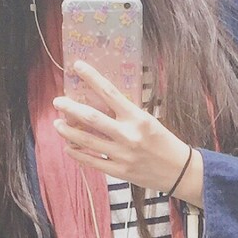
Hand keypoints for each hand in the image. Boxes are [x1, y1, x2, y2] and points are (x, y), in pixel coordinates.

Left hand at [53, 62, 191, 194]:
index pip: (109, 92)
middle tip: (58, 102)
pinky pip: (92, 161)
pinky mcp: (118, 171)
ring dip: (68, 131)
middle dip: (70, 108)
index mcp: (137, 118)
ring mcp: (121, 155)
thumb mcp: (149, 121)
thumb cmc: (164, 143)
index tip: (77, 66)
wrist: (179, 171)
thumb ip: (126, 114)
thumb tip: (101, 103)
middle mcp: (128, 135)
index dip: (91, 77)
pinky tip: (69, 147)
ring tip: (57, 124)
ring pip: (86, 140)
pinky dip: (77, 154)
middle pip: (91, 117)